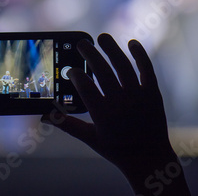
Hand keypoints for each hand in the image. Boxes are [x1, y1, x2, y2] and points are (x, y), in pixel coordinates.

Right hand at [42, 34, 189, 194]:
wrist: (150, 159)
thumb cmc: (116, 149)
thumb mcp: (89, 138)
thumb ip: (66, 124)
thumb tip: (43, 116)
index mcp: (103, 115)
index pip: (85, 88)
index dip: (75, 75)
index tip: (70, 69)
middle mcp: (121, 104)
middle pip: (103, 72)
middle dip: (90, 55)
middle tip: (81, 44)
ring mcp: (139, 97)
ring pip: (124, 66)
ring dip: (112, 49)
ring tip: (101, 37)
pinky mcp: (153, 94)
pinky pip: (147, 70)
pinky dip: (140, 55)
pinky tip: (132, 43)